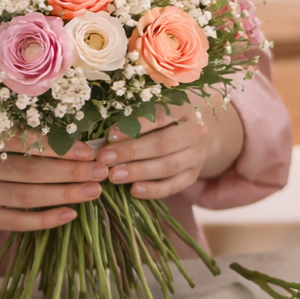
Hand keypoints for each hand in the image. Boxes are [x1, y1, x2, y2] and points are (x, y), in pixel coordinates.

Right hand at [0, 132, 104, 231]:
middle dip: (72, 171)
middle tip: (103, 170)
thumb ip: (11, 132)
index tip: (89, 149)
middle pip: (34, 171)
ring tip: (95, 190)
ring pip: (30, 197)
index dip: (60, 147)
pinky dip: (45, 220)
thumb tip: (66, 134)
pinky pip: (17, 222)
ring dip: (66, 194)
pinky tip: (71, 214)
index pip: (26, 141)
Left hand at [95, 97, 243, 199]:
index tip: (110, 134)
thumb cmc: (164, 118)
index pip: (160, 115)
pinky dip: (154, 190)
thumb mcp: (155, 108)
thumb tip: (102, 135)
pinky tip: (134, 190)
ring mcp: (197, 155)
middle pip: (163, 144)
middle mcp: (196, 132)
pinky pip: (174, 185)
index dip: (135, 125)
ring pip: (168, 166)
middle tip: (104, 158)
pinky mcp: (193, 174)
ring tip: (114, 175)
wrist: (193, 131)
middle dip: (131, 152)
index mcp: (185, 109)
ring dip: (139, 171)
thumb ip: (134, 117)